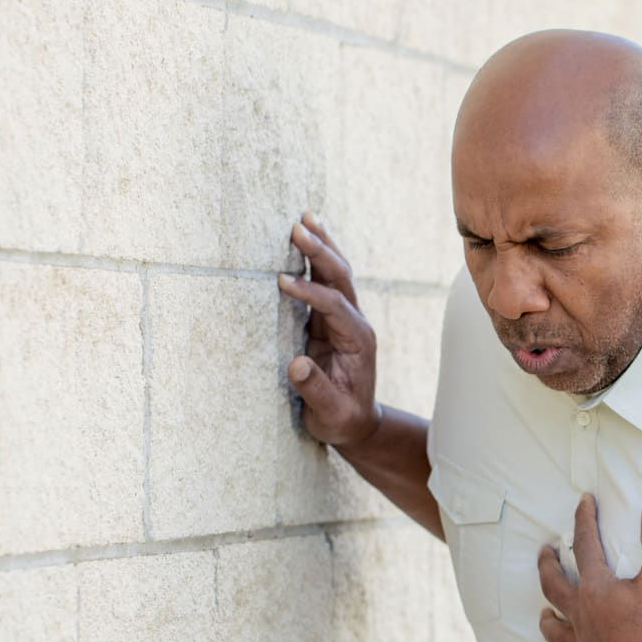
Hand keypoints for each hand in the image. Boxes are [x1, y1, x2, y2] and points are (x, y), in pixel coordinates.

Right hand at [277, 212, 380, 447]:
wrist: (356, 423)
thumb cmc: (342, 420)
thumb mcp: (331, 414)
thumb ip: (316, 391)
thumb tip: (296, 365)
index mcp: (358, 340)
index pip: (335, 306)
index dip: (310, 293)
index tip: (283, 281)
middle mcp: (355, 323)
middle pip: (341, 278)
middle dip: (321, 252)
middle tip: (298, 227)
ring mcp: (344, 318)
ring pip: (336, 273)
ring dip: (322, 245)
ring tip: (305, 217)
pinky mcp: (331, 319)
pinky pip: (325, 282)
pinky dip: (315, 259)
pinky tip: (307, 237)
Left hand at [537, 494, 641, 641]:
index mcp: (595, 590)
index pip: (585, 545)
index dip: (584, 519)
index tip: (584, 501)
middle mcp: (583, 617)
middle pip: (554, 587)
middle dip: (548, 566)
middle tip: (545, 552)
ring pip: (557, 633)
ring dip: (549, 621)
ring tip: (544, 615)